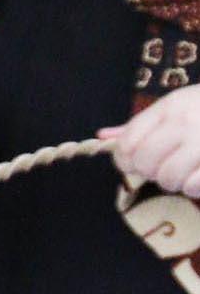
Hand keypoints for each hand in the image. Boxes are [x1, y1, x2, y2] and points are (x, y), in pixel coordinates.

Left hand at [104, 85, 199, 200]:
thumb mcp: (178, 107)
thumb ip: (142, 124)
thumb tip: (103, 137)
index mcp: (172, 106)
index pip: (128, 142)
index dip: (125, 159)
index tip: (135, 161)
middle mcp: (187, 122)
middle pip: (144, 163)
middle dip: (150, 171)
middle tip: (164, 167)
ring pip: (167, 178)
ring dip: (174, 181)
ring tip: (186, 170)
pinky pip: (193, 187)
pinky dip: (194, 187)